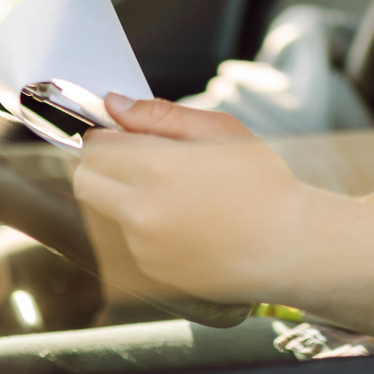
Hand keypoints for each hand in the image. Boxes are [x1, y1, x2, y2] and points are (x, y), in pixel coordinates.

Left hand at [72, 94, 314, 305]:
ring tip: (178, 194)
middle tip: (138, 161)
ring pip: (108, 210)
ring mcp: (143, 245)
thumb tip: (114, 104)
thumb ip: (160, 114)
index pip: (94, 145)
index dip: (107, 135)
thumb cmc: (262, 183)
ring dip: (126, 197)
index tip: (124, 135)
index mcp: (157, 167)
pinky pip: (130, 239)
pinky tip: (186, 221)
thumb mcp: (220, 130)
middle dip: (101, 165)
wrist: (287, 245)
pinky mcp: (150, 269)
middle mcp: (141, 210)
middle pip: (86, 180)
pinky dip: (146, 227)